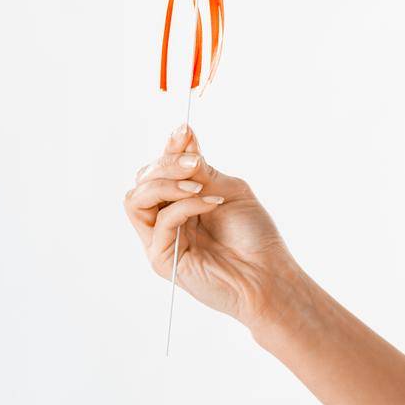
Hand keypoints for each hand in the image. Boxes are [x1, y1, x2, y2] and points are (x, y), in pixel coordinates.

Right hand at [122, 124, 301, 329]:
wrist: (268, 275)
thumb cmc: (255, 236)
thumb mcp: (230, 191)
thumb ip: (202, 171)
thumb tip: (184, 137)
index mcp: (184, 200)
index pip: (163, 169)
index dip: (170, 147)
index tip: (184, 129)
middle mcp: (168, 217)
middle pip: (143, 179)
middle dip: (166, 162)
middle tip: (196, 160)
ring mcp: (161, 238)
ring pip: (136, 198)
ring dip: (166, 183)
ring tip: (199, 185)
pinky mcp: (161, 258)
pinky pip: (158, 221)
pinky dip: (184, 205)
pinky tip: (211, 203)